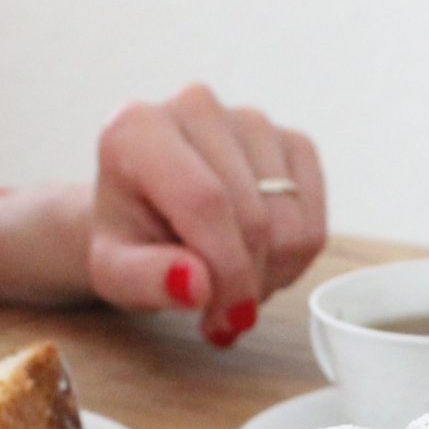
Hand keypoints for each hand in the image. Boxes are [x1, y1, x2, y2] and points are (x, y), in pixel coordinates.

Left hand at [85, 85, 328, 346]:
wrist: (146, 212)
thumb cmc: (130, 238)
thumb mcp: (114, 272)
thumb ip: (145, 280)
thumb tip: (195, 283)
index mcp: (140, 129)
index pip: (205, 202)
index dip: (226, 271)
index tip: (227, 320)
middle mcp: (198, 107)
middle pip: (253, 215)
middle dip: (247, 282)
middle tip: (224, 314)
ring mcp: (250, 120)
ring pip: (290, 221)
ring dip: (271, 273)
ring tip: (235, 284)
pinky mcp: (289, 140)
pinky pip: (315, 216)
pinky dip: (295, 257)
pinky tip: (261, 261)